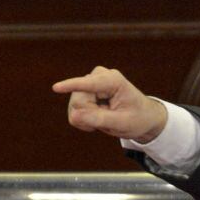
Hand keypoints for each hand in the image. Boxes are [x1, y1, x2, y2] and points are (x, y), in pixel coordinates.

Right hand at [53, 66, 167, 142]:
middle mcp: (99, 76)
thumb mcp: (123, 123)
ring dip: (89, 119)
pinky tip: (98, 118)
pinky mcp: (83, 91)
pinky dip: (84, 120)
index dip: (71, 86)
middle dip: (91, 115)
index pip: (89, 84)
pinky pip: (74, 111)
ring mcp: (89, 83)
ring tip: (107, 117)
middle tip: (110, 119)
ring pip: (75, 107)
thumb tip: (75, 116)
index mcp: (113, 81)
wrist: (143, 117)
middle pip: (79, 101)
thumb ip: (100, 119)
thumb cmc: (138, 118)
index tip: (56, 88)